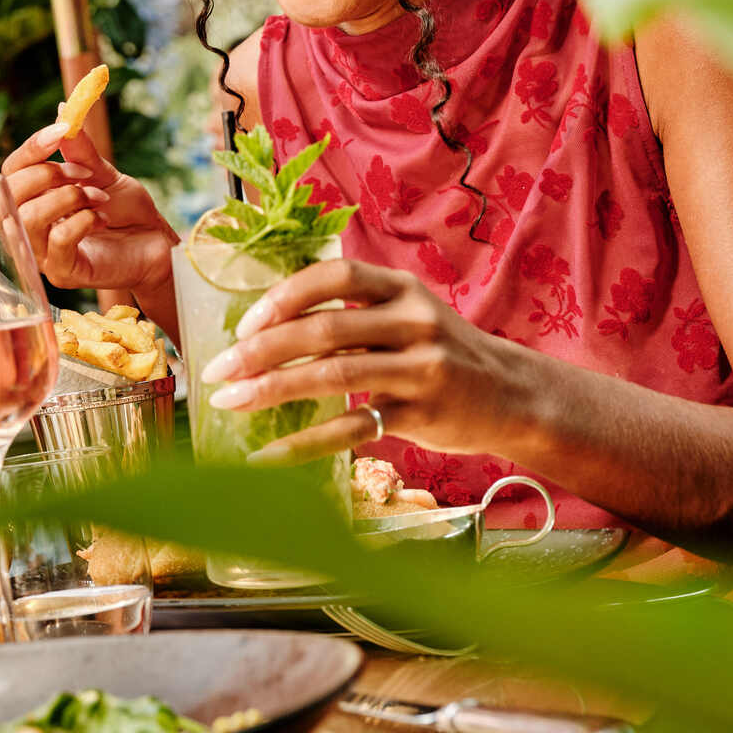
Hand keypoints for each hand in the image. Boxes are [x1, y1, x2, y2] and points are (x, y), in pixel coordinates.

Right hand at [0, 119, 176, 293]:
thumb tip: (63, 109)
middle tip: (83, 174)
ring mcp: (41, 255)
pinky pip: (57, 242)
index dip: (30, 150)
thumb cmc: (125, 210)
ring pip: (27, 220)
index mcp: (29, 202)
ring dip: (67, 198)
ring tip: (98, 198)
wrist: (156, 243)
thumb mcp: (101, 172)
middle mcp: (26, 230)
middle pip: (1, 198)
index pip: (5, 175)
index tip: (61, 131)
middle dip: (43, 175)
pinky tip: (101, 219)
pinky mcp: (63, 274)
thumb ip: (78, 149)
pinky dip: (82, 221)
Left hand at [201, 260, 535, 464]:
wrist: (515, 396)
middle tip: (217, 370)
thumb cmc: (440, 352)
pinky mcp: (424, 416)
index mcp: (400, 288)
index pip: (333, 277)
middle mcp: (414, 322)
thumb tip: (263, 326)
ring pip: (334, 376)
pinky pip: (354, 429)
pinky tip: (269, 455)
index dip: (284, 296)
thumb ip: (349, 313)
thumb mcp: (404, 315)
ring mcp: (422, 369)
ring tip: (230, 403)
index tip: (242, 324)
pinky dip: (305, 443)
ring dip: (272, 390)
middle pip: (324, 329)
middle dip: (260, 350)